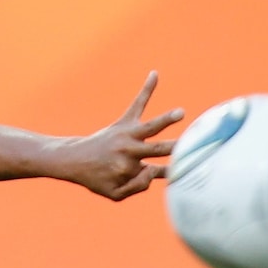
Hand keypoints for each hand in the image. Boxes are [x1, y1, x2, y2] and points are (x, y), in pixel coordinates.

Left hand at [62, 72, 183, 200]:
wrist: (75, 159)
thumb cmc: (98, 179)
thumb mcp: (116, 194)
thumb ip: (138, 187)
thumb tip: (154, 170)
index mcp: (128, 168)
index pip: (156, 172)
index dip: (170, 173)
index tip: (184, 173)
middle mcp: (129, 150)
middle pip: (157, 149)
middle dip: (176, 148)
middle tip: (192, 146)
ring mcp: (127, 134)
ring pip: (150, 127)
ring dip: (166, 120)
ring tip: (180, 113)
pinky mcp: (123, 122)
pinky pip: (137, 104)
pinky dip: (147, 89)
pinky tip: (154, 74)